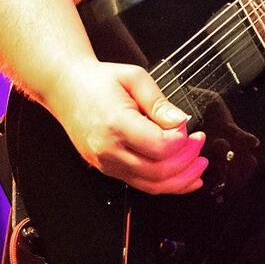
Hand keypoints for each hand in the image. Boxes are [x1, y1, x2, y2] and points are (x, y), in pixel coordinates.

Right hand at [51, 59, 205, 192]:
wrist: (66, 89)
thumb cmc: (96, 82)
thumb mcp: (134, 78)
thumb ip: (159, 102)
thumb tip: (180, 121)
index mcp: (115, 123)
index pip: (159, 146)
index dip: (181, 140)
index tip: (188, 128)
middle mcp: (109, 149)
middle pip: (159, 171)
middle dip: (187, 160)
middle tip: (198, 142)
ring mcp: (107, 163)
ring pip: (152, 185)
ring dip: (182, 179)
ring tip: (198, 165)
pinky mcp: (109, 169)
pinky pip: (142, 185)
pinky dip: (167, 185)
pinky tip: (184, 178)